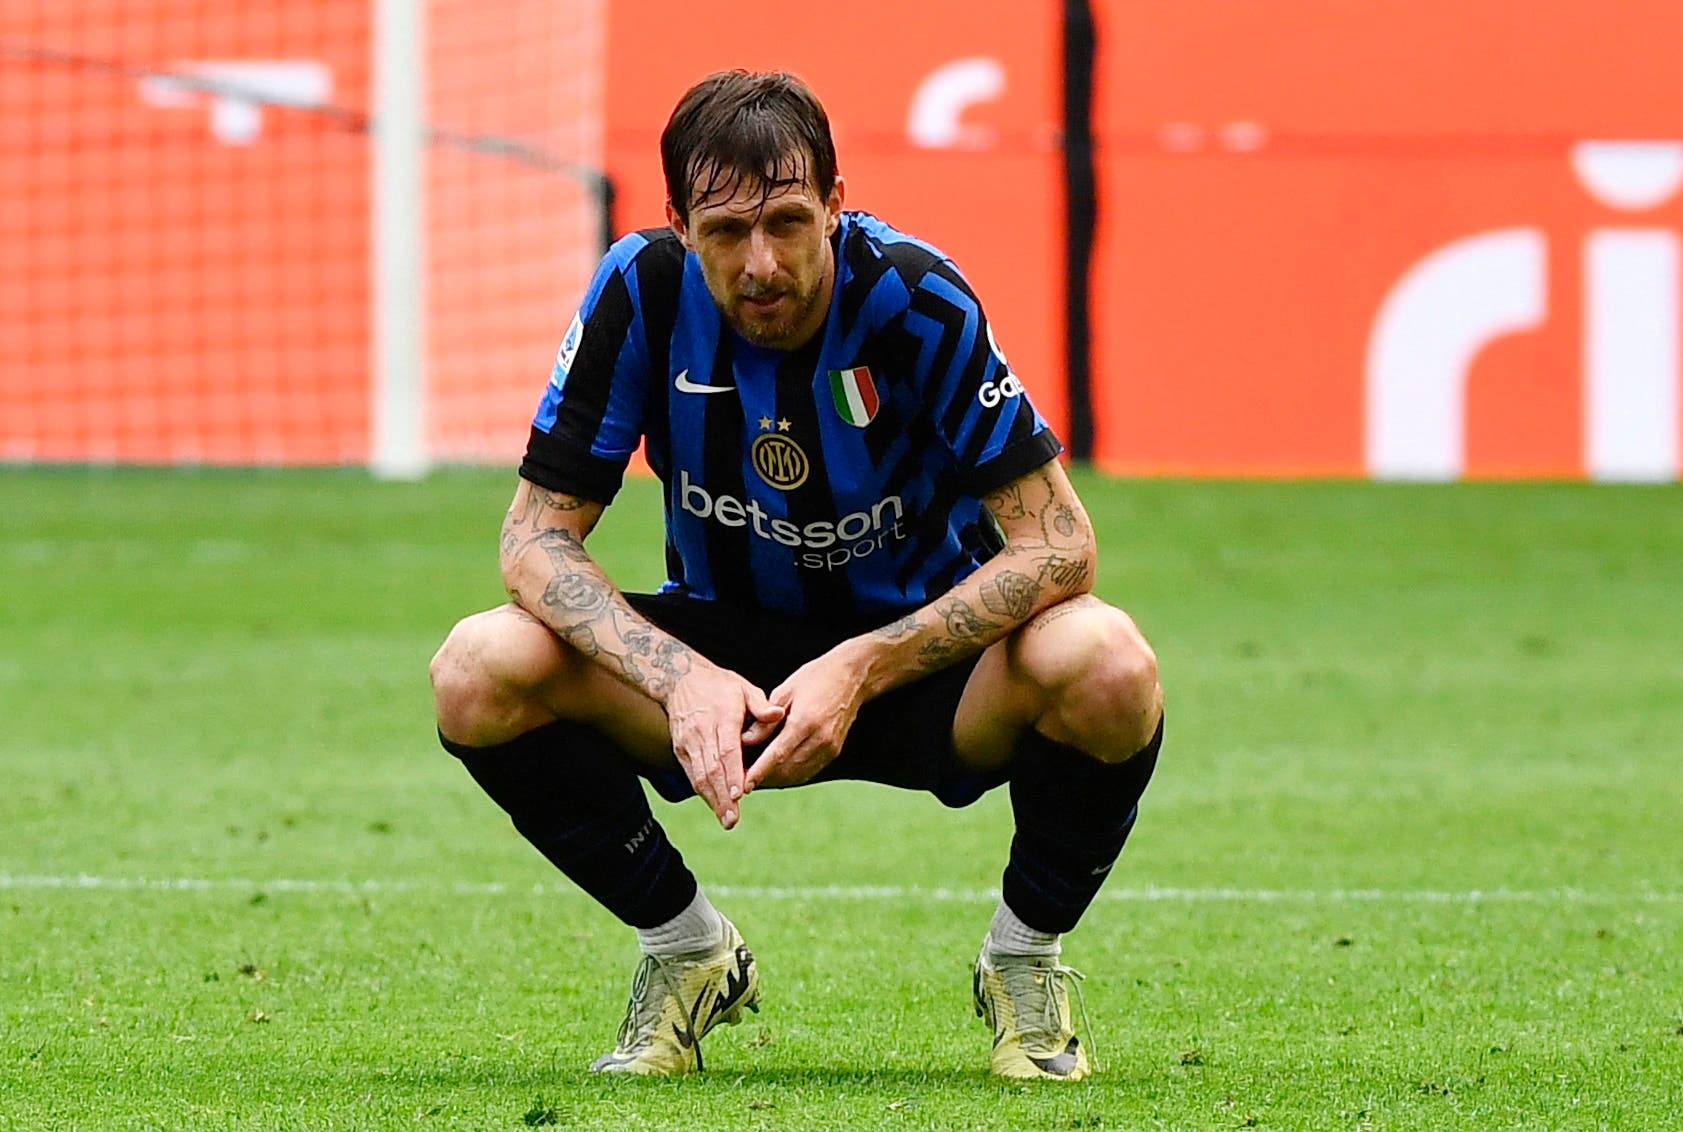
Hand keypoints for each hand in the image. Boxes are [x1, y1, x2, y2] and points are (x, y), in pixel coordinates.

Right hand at [664, 661, 782, 829]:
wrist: (680, 680)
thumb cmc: (719, 686)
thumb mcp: (743, 687)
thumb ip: (761, 704)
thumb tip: (778, 714)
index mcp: (721, 717)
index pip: (726, 750)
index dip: (732, 773)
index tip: (740, 794)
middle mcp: (702, 732)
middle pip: (712, 769)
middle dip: (722, 797)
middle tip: (733, 819)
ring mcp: (688, 742)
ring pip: (699, 776)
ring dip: (713, 800)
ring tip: (727, 820)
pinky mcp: (680, 749)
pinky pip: (691, 774)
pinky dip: (703, 791)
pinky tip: (715, 806)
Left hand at [744, 649, 867, 791]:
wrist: (852, 676)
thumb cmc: (816, 678)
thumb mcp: (785, 691)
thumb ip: (766, 720)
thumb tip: (747, 740)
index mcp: (805, 721)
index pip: (777, 755)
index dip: (759, 772)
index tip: (744, 784)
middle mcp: (820, 739)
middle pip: (787, 770)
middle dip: (764, 779)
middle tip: (743, 779)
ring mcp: (830, 747)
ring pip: (798, 775)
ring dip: (776, 780)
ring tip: (756, 778)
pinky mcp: (834, 751)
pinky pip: (809, 771)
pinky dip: (791, 775)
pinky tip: (777, 772)